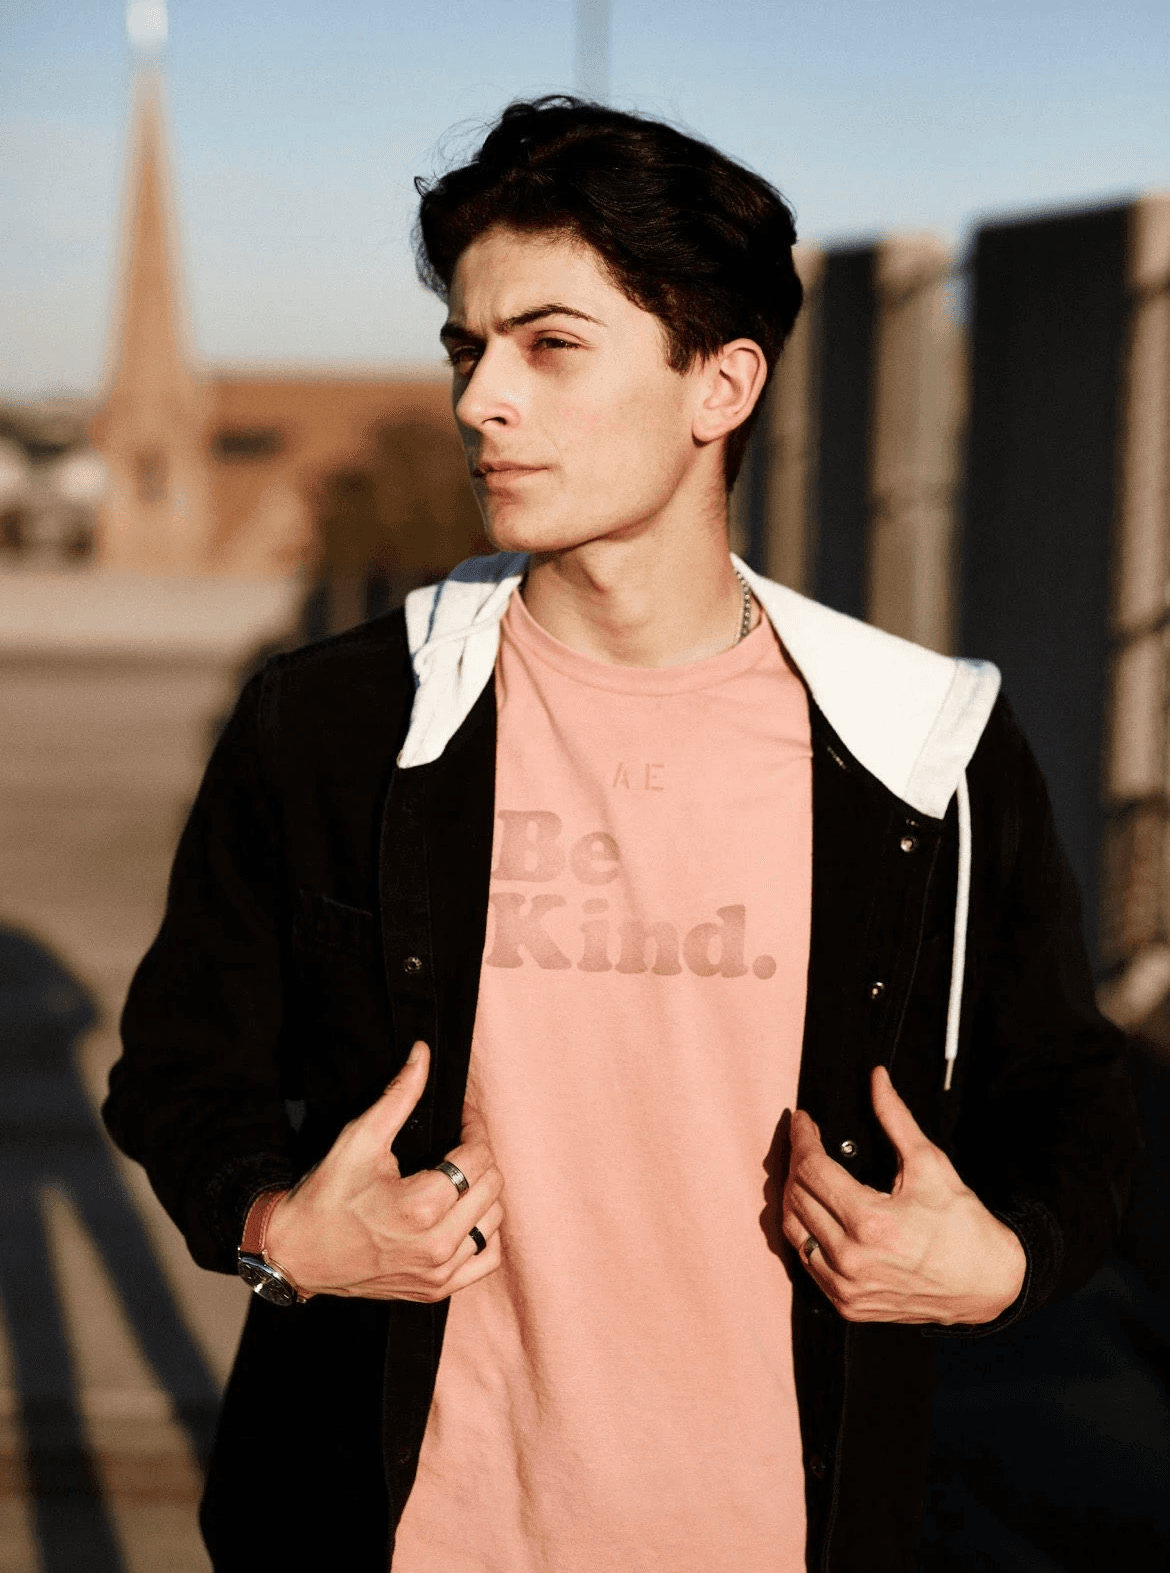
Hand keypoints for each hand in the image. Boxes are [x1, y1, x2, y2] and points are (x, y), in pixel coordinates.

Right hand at [264, 1042, 503, 1300]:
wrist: (297, 1253)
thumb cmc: (325, 1195)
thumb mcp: (359, 1138)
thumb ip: (400, 1095)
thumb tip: (424, 1053)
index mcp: (420, 1207)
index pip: (477, 1157)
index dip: (474, 1127)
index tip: (462, 1116)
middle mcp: (436, 1245)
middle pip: (492, 1186)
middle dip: (480, 1154)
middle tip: (459, 1140)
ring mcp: (438, 1273)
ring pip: (494, 1220)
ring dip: (484, 1191)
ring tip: (460, 1175)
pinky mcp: (435, 1290)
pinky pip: (486, 1259)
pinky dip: (485, 1233)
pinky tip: (466, 1214)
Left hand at [781, 1065, 1025, 1324]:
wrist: (987, 1283)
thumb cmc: (963, 1225)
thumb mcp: (930, 1163)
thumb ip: (895, 1118)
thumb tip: (876, 1079)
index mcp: (871, 1223)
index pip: (812, 1170)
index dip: (802, 1138)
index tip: (802, 1121)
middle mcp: (853, 1259)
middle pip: (797, 1197)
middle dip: (796, 1161)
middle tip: (803, 1141)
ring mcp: (847, 1286)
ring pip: (793, 1231)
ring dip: (793, 1196)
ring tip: (804, 1172)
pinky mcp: (848, 1304)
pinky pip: (806, 1262)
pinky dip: (804, 1232)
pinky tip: (814, 1212)